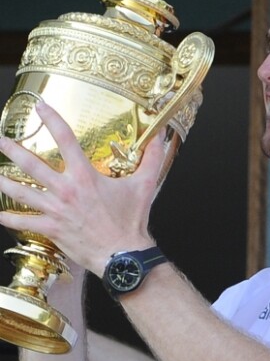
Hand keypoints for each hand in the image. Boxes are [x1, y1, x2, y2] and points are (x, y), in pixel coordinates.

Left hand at [0, 101, 165, 276]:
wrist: (122, 253)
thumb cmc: (132, 219)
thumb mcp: (145, 183)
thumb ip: (153, 157)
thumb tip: (162, 135)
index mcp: (85, 175)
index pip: (65, 139)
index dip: (51, 119)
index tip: (40, 106)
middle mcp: (65, 190)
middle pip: (31, 165)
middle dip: (12, 150)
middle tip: (0, 139)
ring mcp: (55, 210)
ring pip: (20, 193)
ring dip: (3, 182)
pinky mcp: (50, 229)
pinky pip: (23, 222)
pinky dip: (8, 217)